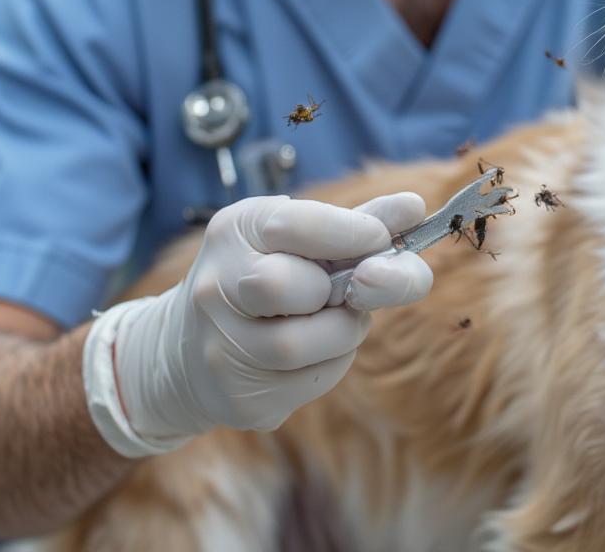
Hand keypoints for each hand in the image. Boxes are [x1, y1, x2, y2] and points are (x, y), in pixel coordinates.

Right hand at [83, 192, 431, 456]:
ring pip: (303, 343)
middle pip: (294, 287)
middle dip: (341, 290)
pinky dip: (331, 363)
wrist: (188, 352)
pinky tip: (317, 351)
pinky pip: (308, 382)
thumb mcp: (300, 239)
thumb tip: (416, 207)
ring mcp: (221, 346)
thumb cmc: (263, 277)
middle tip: (351, 289)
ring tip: (337, 320)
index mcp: (235, 232)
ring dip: (343, 332)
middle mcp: (218, 286)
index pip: (295, 225)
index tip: (381, 240)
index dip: (350, 233)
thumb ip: (360, 223)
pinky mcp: (237, 397)